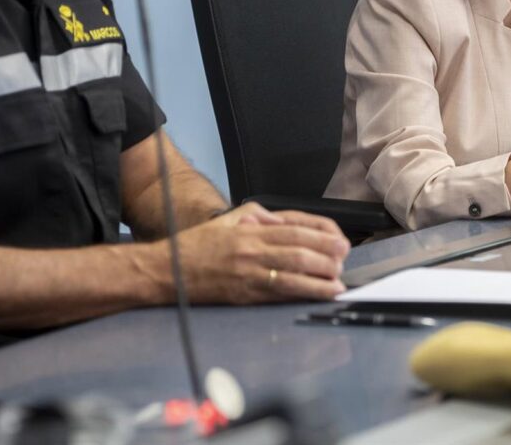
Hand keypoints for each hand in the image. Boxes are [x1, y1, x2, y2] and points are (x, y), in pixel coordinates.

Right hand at [174, 202, 350, 303]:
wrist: (167, 271)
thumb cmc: (197, 246)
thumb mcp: (229, 220)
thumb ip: (258, 215)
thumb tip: (283, 220)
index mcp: (251, 230)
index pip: (295, 229)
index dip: (321, 235)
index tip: (339, 240)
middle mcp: (252, 250)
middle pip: (298, 251)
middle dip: (327, 256)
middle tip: (344, 258)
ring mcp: (249, 274)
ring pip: (292, 274)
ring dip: (320, 278)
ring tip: (337, 280)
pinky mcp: (244, 295)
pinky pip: (278, 294)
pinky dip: (302, 294)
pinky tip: (318, 294)